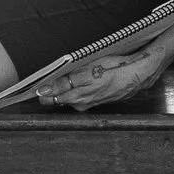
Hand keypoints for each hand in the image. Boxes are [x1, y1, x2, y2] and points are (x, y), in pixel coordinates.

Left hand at [35, 46, 168, 112]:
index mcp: (76, 98)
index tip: (33, 84)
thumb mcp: (87, 73)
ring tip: (62, 75)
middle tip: (45, 77)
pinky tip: (80, 78)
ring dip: (64, 88)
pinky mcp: (99, 97)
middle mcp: (81, 104)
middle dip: (50, 90)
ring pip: (70, 96)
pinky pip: (82, 94)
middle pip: (58, 99)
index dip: (40, 91)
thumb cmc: (114, 70)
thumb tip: (44, 91)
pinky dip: (77, 87)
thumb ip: (63, 83)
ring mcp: (91, 101)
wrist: (139, 73)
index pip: (49, 99)